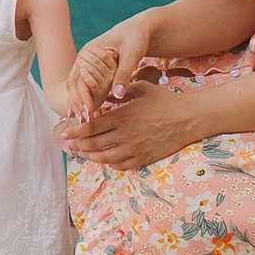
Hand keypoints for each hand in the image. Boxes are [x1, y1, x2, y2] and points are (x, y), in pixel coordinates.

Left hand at [62, 81, 200, 171]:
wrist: (188, 119)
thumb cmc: (165, 101)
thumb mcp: (141, 89)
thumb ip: (120, 90)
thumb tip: (104, 91)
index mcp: (122, 116)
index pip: (91, 127)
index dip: (75, 131)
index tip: (65, 131)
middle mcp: (126, 135)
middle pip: (93, 145)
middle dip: (78, 145)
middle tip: (70, 143)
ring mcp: (134, 149)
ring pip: (104, 158)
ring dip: (90, 156)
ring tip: (83, 153)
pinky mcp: (143, 159)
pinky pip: (120, 165)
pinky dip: (109, 163)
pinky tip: (105, 158)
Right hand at [67, 15, 157, 119]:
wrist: (137, 29)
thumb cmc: (136, 38)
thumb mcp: (132, 54)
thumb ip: (124, 74)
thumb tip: (117, 95)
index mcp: (90, 51)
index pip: (80, 78)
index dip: (82, 97)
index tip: (88, 113)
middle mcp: (84, 57)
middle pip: (74, 83)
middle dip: (77, 103)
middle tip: (82, 121)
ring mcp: (86, 62)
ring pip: (75, 85)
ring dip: (77, 102)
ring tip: (81, 120)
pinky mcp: (92, 68)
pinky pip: (83, 85)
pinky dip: (82, 98)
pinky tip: (85, 112)